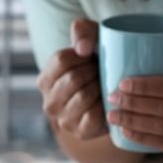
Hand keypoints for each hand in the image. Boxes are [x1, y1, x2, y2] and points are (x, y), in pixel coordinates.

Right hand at [37, 19, 106, 139]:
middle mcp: (49, 101)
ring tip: (105, 84)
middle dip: (93, 72)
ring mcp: (64, 119)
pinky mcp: (81, 132)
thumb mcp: (92, 38)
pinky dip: (105, 106)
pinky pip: (93, 116)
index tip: (92, 57)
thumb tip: (82, 49)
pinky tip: (108, 100)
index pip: (61, 60)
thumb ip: (82, 30)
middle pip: (72, 78)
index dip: (82, 56)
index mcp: (45, 79)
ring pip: (83, 97)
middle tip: (102, 72)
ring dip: (100, 87)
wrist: (117, 93)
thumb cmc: (100, 62)